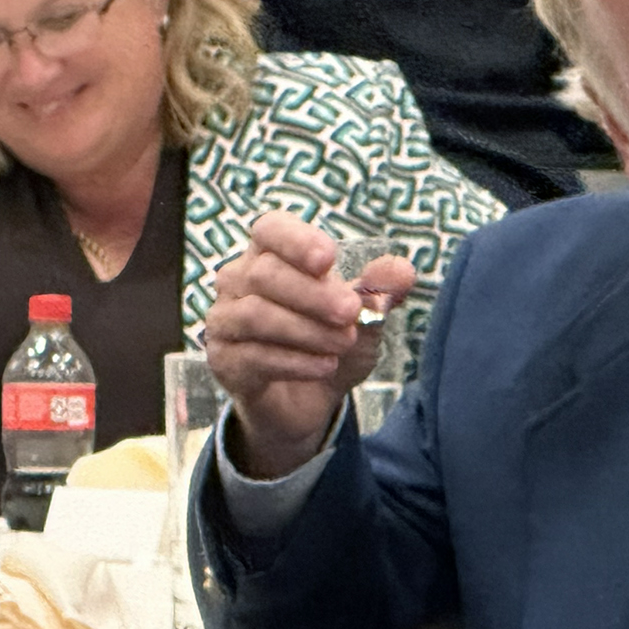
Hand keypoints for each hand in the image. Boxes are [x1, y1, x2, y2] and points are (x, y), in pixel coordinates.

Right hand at [203, 212, 415, 478]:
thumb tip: (403, 270)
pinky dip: (294, 361)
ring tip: (343, 344)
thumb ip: (381, 291)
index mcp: (271, 254)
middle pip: (265, 274)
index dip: (296, 241)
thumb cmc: (332, 339)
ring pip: (256, 315)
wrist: (309, 399)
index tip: (328, 260)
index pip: (270, 230)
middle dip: (313, 294)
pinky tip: (324, 366)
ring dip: (306, 330)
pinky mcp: (224, 361)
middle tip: (350, 313)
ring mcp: (225, 320)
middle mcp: (238, 280)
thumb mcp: (365, 316)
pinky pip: (252, 356)